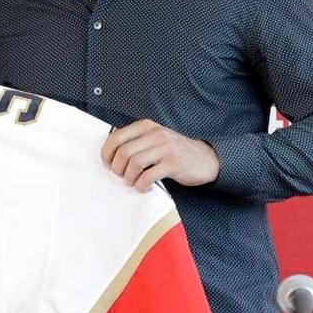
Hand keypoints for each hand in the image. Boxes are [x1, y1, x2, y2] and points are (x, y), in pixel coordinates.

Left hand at [100, 119, 219, 191]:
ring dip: (129, 178)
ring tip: (133, 182)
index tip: (107, 165)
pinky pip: (148, 176)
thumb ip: (136, 142)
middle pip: (123, 152)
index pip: (116, 137)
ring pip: (134, 164)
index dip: (106, 154)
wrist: (205, 159)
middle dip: (117, 168)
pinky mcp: (174, 163)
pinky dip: (141, 185)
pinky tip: (145, 187)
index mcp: (147, 126)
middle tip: (121, 176)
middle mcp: (156, 133)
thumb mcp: (154, 139)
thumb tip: (110, 155)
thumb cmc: (174, 152)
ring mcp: (166, 148)